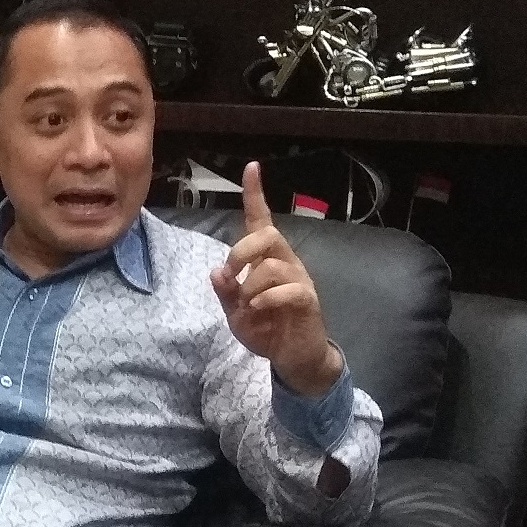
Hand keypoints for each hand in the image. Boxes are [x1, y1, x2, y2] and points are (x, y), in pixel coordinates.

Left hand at [209, 161, 343, 396]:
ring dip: (251, 287)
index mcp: (267, 259)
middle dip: (241, 251)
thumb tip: (218, 270)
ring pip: (272, 265)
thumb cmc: (266, 329)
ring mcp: (299, 279)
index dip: (255, 194)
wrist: (293, 358)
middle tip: (232, 275)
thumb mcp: (235, 312)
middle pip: (267, 234)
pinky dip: (266, 300)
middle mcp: (286, 262)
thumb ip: (225, 291)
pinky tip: (259, 312)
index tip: (251, 167)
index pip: (261, 220)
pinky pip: (287, 289)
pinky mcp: (308, 300)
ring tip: (249, 307)